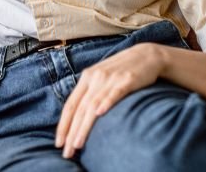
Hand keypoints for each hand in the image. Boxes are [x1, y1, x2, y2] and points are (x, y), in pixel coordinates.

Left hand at [55, 42, 165, 158]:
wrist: (147, 54)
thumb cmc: (122, 70)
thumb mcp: (101, 78)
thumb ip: (90, 93)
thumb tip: (77, 117)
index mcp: (87, 77)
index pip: (71, 104)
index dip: (63, 124)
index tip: (59, 143)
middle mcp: (96, 77)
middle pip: (80, 108)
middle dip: (71, 132)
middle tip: (67, 151)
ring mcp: (111, 78)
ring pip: (93, 104)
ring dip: (84, 125)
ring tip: (78, 143)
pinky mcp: (127, 79)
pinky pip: (115, 93)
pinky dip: (106, 102)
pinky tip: (100, 113)